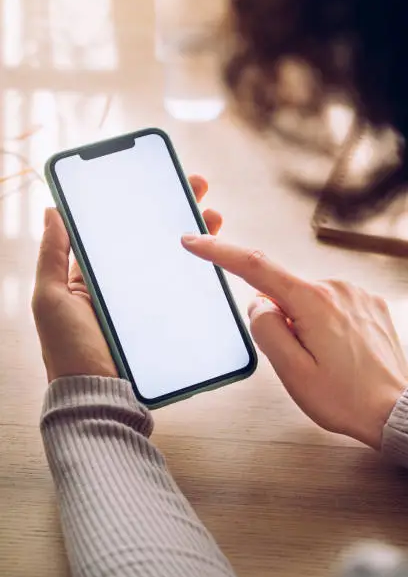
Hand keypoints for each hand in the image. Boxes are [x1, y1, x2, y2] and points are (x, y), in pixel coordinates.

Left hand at [33, 176, 221, 382]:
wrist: (98, 396)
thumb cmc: (68, 349)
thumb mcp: (51, 297)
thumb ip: (52, 254)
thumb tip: (52, 209)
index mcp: (93, 275)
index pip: (120, 230)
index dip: (139, 203)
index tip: (159, 179)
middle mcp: (121, 285)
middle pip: (152, 241)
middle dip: (176, 211)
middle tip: (198, 189)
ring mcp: (146, 302)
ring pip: (173, 262)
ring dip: (195, 237)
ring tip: (215, 216)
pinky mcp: (165, 320)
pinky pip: (183, 292)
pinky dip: (200, 274)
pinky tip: (216, 258)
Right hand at [182, 234, 406, 448]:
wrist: (397, 411)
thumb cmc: (347, 398)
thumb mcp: (293, 372)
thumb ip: (266, 330)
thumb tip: (259, 304)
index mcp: (313, 302)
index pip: (255, 266)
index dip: (220, 251)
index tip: (195, 241)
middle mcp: (336, 288)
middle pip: (282, 291)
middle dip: (278, 318)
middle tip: (299, 357)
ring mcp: (355, 293)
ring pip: (306, 300)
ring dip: (303, 323)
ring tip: (325, 359)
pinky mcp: (368, 302)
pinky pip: (329, 304)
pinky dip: (324, 323)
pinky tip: (339, 351)